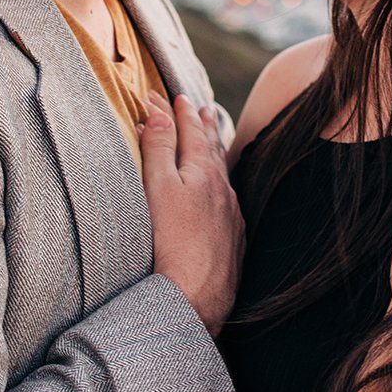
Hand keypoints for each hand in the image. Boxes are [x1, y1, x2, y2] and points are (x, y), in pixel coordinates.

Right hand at [140, 92, 244, 336]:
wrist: (196, 295)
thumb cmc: (172, 241)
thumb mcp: (158, 187)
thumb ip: (160, 149)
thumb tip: (160, 114)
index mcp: (204, 172)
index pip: (192, 131)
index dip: (181, 112)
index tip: (174, 97)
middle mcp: (224, 190)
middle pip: (214, 149)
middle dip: (205, 126)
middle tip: (203, 108)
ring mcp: (231, 216)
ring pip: (224, 176)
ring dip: (216, 154)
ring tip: (213, 141)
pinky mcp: (233, 240)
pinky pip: (229, 202)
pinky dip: (221, 187)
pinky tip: (220, 196)